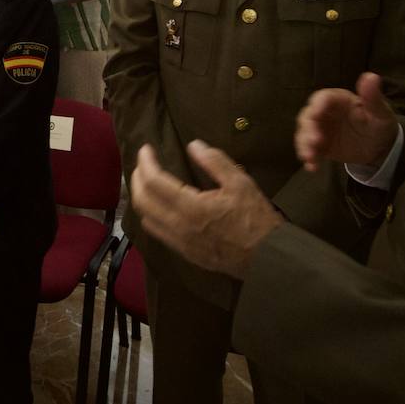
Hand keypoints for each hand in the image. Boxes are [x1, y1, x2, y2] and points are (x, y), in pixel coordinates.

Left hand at [129, 140, 281, 279]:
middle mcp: (178, 226)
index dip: (146, 162)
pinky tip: (158, 205)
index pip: (154, 182)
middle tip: (143, 163)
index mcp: (191, 207)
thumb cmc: (255, 218)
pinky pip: (157, 232)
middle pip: (142, 200)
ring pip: (146, 218)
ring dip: (140, 197)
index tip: (146, 149)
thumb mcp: (240, 183)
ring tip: (145, 181)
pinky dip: (150, 214)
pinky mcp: (184, 253)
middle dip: (137, 178)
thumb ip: (215, 162)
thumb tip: (193, 145)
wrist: (267, 258)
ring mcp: (179, 242)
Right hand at [294, 72, 398, 172]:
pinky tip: (312, 167)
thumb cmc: (379, 124)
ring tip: (310, 157)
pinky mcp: (319, 145)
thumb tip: (372, 76)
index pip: (323, 98)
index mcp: (338, 100)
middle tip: (315, 141)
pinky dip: (309, 157)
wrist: (379, 147)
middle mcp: (325, 113)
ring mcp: (320, 129)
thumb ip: (373, 97)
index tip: (316, 114)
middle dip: (308, 128)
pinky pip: (309, 149)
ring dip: (304, 144)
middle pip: (308, 116)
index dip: (318, 105)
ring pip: (304, 133)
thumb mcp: (380, 112)